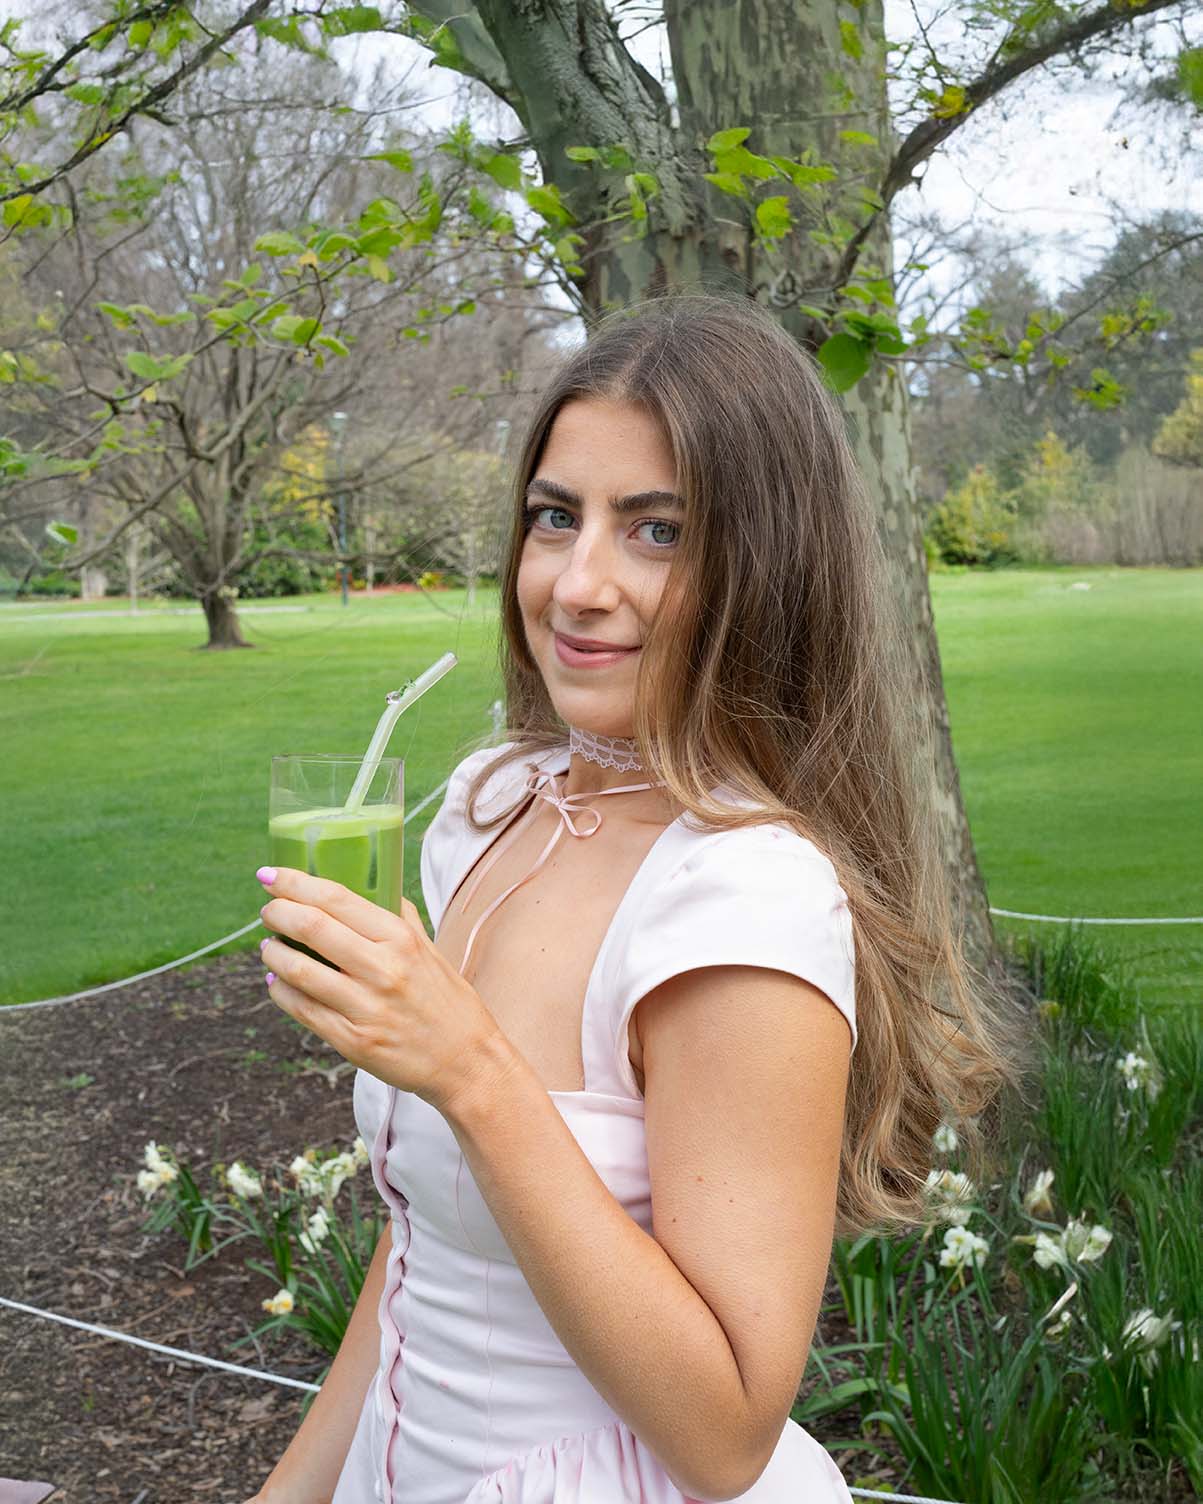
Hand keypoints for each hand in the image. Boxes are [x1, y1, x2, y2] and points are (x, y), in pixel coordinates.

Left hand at [256, 866, 505, 1114]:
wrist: (467, 1062)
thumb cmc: (449, 1003)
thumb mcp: (431, 951)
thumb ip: (401, 920)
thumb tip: (375, 892)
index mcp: (401, 938)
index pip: (337, 898)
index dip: (294, 883)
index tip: (271, 875)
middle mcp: (383, 968)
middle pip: (311, 927)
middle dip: (277, 913)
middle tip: (268, 911)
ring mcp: (366, 1006)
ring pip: (298, 970)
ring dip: (273, 953)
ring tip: (269, 946)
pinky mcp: (353, 1041)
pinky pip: (302, 1010)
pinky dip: (280, 991)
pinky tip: (276, 981)